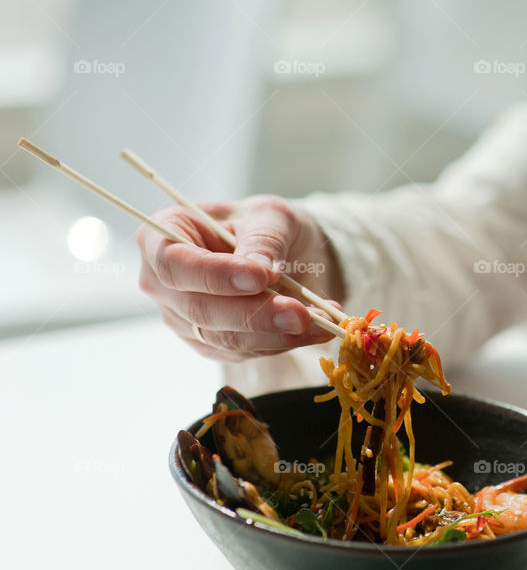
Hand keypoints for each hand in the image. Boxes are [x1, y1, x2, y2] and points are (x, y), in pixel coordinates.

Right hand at [137, 195, 344, 361]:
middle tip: (302, 313)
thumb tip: (261, 269)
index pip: (175, 265)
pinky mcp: (211, 344)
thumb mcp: (270, 217)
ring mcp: (183, 319)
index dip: (215, 276)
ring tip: (322, 320)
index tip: (260, 278)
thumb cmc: (265, 224)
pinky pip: (245, 352)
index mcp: (161, 238)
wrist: (282, 252)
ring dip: (277, 335)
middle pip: (200, 310)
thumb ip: (263, 240)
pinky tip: (316, 329)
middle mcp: (163, 284)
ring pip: (225, 338)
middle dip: (256, 315)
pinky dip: (284, 343)